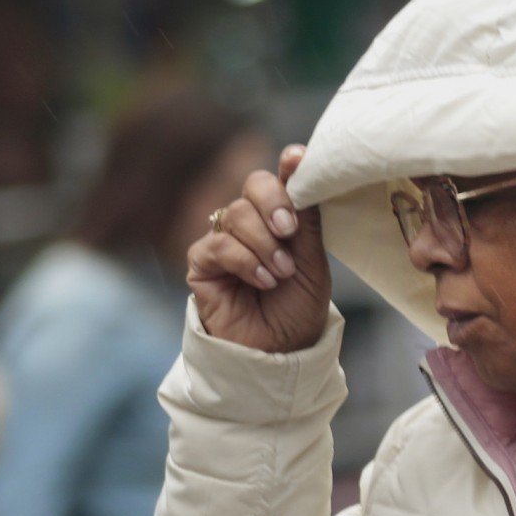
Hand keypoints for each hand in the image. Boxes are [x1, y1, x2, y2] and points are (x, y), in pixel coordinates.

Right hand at [189, 144, 331, 353]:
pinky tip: (262, 281)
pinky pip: (218, 244)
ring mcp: (224, 241)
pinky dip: (244, 261)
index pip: (279, 179)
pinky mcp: (202, 264)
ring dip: (263, 245)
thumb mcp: (313, 262)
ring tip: (279, 275)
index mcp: (280, 218)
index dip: (288, 167)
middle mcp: (250, 225)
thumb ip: (306, 216)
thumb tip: (299, 160)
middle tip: (290, 233)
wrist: (279, 355)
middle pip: (254, 186)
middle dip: (274, 205)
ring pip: (236, 214)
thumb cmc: (298, 311)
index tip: (298, 160)